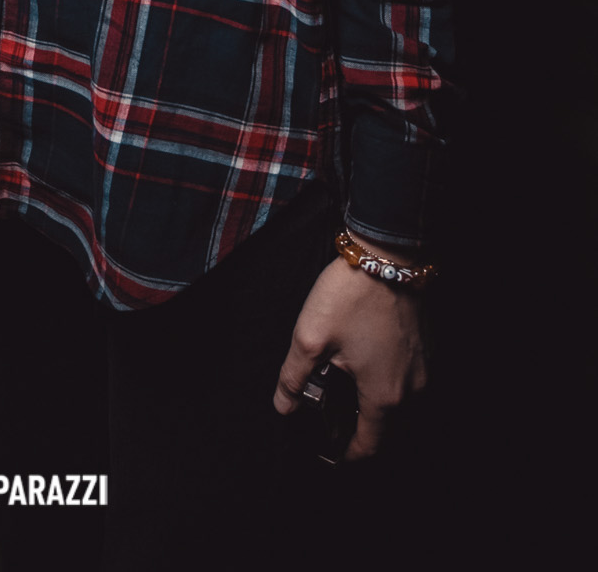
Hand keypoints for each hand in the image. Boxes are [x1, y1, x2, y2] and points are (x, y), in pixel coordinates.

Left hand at [274, 251, 425, 459]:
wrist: (387, 255)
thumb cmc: (350, 295)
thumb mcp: (310, 336)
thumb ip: (293, 377)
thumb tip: (283, 406)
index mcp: (384, 395)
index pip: (371, 445)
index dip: (350, 454)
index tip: (333, 453)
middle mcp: (412, 389)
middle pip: (388, 427)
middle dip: (361, 429)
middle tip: (333, 418)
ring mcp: (423, 368)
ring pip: (400, 402)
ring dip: (376, 404)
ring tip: (347, 388)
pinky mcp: (426, 348)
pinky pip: (408, 379)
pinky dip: (389, 381)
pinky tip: (366, 362)